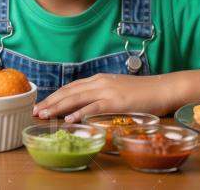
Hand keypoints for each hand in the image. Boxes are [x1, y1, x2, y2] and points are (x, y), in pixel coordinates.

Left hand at [32, 73, 178, 122]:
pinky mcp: (116, 101)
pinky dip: (79, 113)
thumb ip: (103, 96)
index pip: (71, 87)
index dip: (55, 96)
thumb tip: (88, 107)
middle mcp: (100, 82)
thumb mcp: (118, 90)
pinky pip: (93, 107)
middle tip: (35, 111)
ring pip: (76, 98)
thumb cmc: (144, 92)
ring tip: (44, 115)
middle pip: (69, 92)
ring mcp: (108, 91)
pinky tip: (68, 119)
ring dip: (58, 107)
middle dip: (50, 102)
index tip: (41, 104)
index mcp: (99, 79)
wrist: (164, 88)